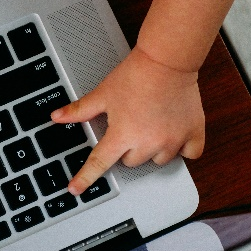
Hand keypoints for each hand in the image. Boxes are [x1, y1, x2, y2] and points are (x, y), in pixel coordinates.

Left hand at [50, 46, 204, 194]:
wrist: (167, 60)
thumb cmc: (136, 75)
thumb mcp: (103, 93)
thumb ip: (80, 110)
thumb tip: (57, 116)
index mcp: (123, 135)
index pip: (99, 163)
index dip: (85, 177)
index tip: (76, 189)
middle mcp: (148, 143)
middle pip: (132, 161)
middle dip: (129, 147)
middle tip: (132, 125)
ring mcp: (172, 141)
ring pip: (158, 160)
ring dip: (154, 149)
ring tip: (152, 124)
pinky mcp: (193, 133)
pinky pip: (189, 154)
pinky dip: (183, 148)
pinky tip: (176, 133)